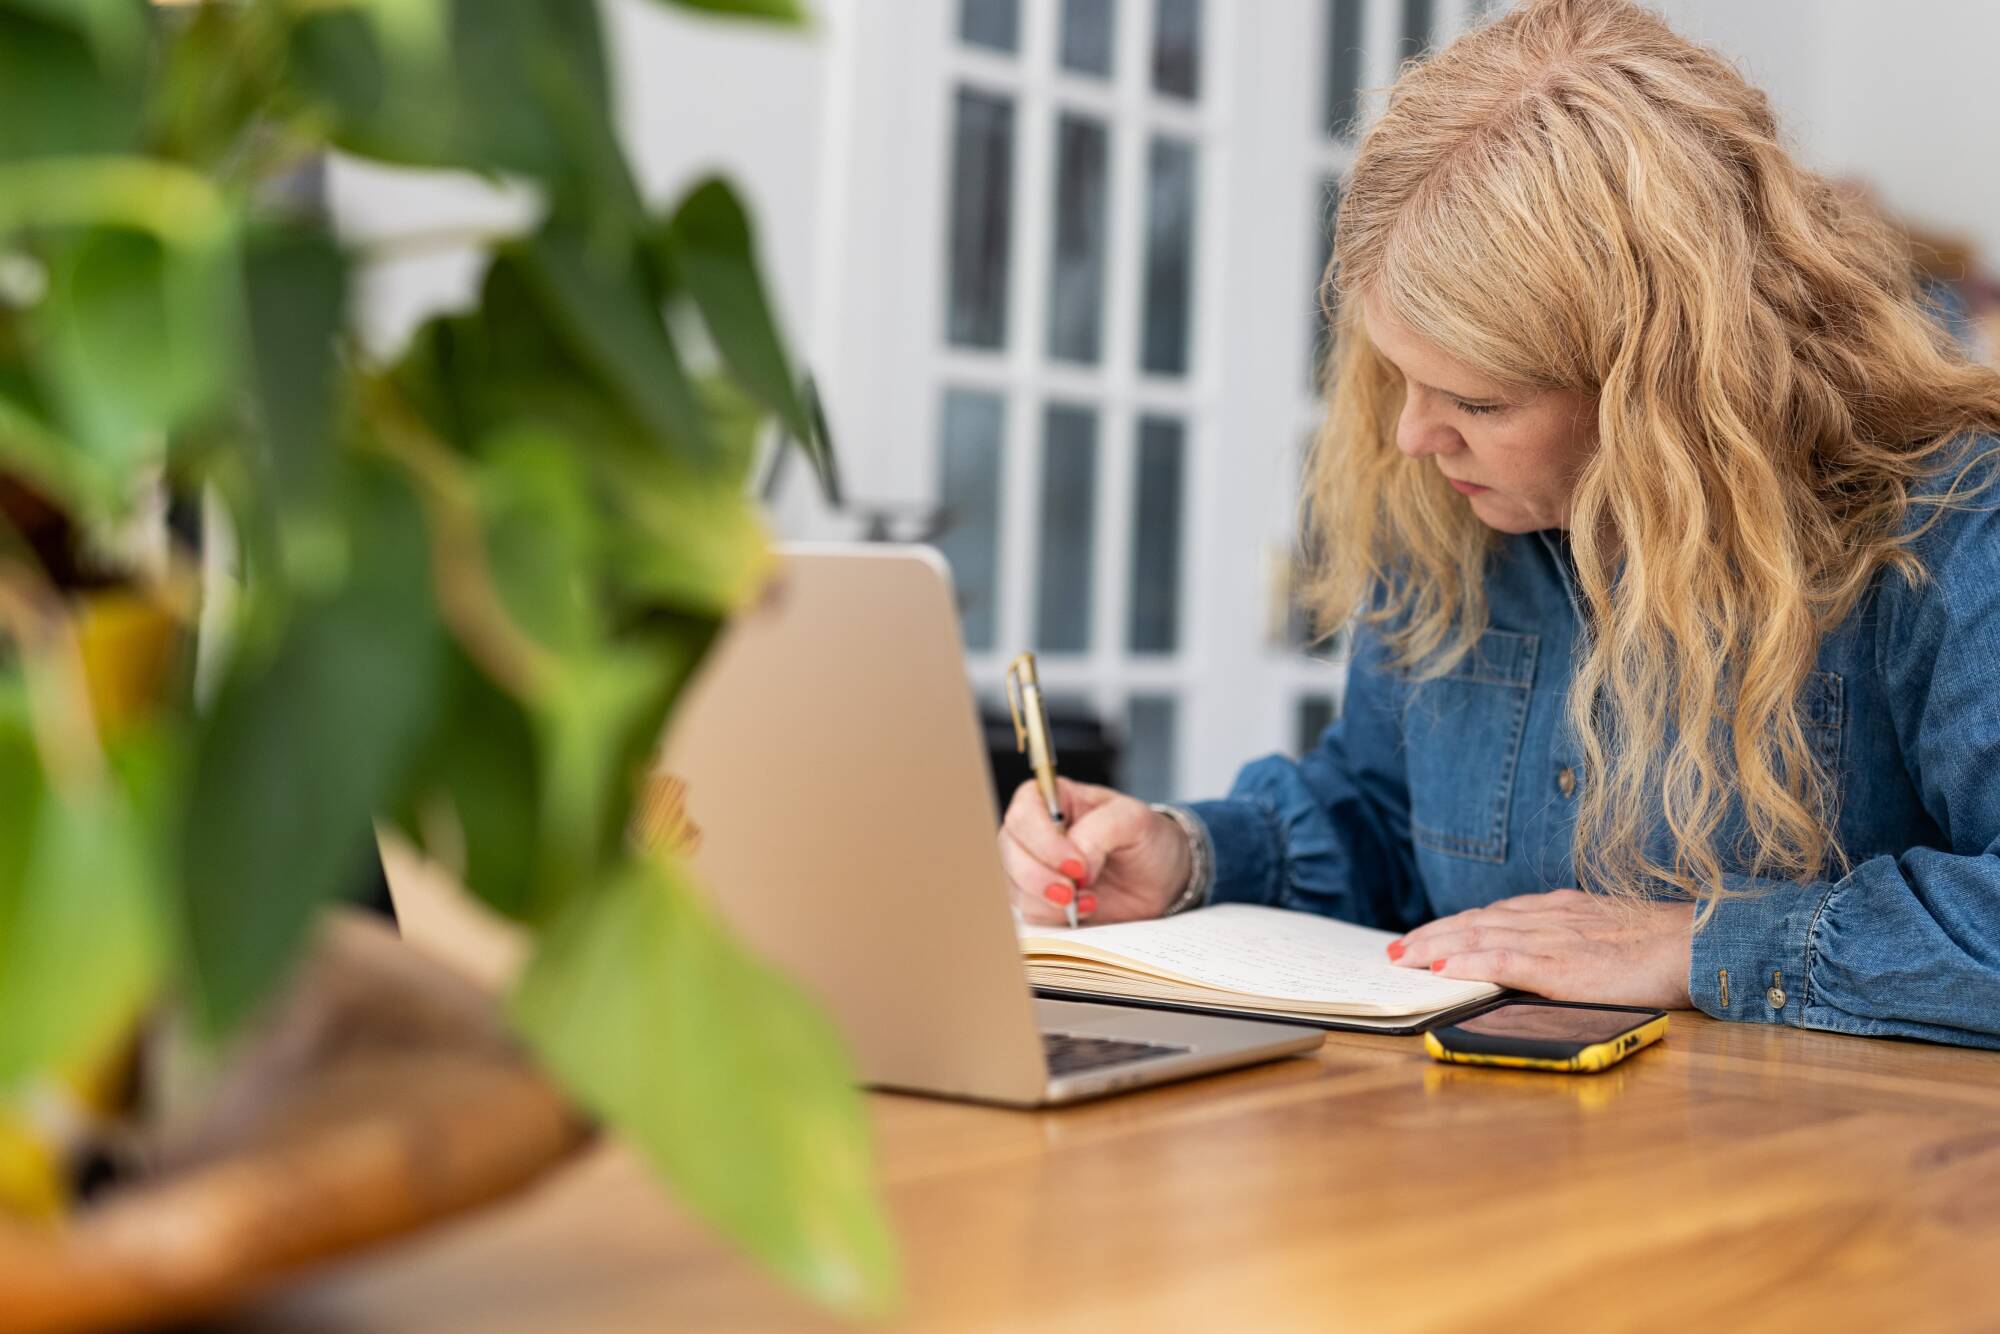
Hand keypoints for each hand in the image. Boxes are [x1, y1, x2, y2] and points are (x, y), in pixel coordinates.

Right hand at [999, 777, 1188, 925]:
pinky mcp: (1040, 899)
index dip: (1043, 842)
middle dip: (1039, 877)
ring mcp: (1034, 866)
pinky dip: (1056, 916)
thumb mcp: (1135, 820)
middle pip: (1009, 852)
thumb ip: (1101, 830)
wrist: (1162, 878)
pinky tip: (1087, 908)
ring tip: (1090, 901)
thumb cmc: (1146, 838)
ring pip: (1014, 886)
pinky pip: (1029, 912)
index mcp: (1053, 800)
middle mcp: (1035, 831)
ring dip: (1049, 901)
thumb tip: (1074, 862)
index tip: (1077, 865)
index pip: (1024, 814)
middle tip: (1074, 892)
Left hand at [1385, 888, 1694, 1008]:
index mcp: (1559, 910)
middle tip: (1395, 950)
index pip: (1492, 915)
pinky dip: (1469, 961)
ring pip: (1479, 936)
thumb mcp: (1607, 933)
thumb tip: (1542, 957)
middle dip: (1431, 935)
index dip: (1453, 925)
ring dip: (1436, 946)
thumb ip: (1572, 938)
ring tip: (1403, 958)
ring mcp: (1553, 938)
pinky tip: (1444, 968)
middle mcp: (1548, 917)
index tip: (1424, 936)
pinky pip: (1504, 959)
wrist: (1698, 944)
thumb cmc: (1663, 945)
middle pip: (1474, 922)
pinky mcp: (1562, 963)